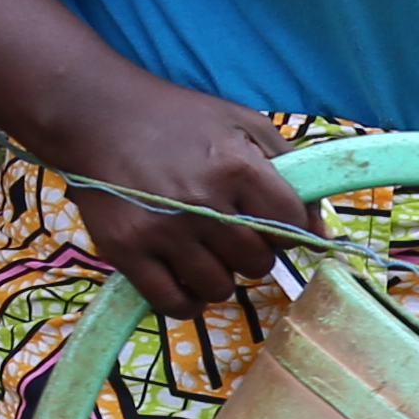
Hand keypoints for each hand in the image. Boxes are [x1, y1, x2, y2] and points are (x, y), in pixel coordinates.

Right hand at [40, 66, 309, 315]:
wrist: (96, 114)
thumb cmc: (178, 119)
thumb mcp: (243, 124)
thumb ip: (291, 173)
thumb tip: (322, 235)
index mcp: (236, 166)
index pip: (289, 226)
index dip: (286, 228)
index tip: (267, 220)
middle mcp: (202, 202)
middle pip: (257, 263)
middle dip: (252, 251)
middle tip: (227, 229)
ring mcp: (162, 231)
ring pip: (220, 288)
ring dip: (219, 276)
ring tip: (202, 249)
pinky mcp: (127, 250)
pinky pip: (173, 304)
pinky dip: (187, 302)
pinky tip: (185, 281)